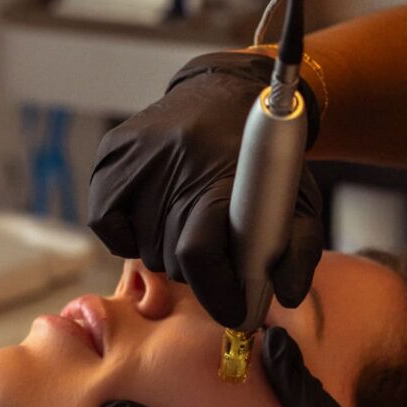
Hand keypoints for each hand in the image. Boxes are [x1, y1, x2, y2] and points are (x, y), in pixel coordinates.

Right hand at [87, 52, 324, 324]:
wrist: (225, 95)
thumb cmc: (261, 162)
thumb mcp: (297, 200)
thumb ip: (299, 251)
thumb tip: (286, 295)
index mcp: (220, 174)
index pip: (198, 252)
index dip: (217, 292)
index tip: (234, 312)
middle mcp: (174, 161)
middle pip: (172, 257)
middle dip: (201, 269)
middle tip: (220, 250)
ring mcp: (136, 156)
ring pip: (143, 247)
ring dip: (169, 249)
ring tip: (193, 220)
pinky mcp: (111, 154)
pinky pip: (107, 226)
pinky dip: (129, 234)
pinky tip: (157, 216)